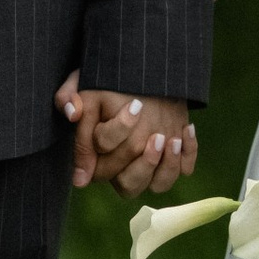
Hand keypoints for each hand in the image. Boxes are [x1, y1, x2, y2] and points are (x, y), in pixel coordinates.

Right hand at [55, 76, 197, 194]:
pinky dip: (188, 154)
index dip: (117, 135)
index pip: (102, 165)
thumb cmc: (107, 83)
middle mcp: (123, 166)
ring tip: (173, 140)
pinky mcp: (173, 157)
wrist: (140, 73)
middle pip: (129, 183)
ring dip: (167, 166)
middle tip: (154, 134)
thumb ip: (69, 97)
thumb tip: (72, 113)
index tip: (134, 108)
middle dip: (143, 160)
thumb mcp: (85, 85)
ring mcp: (150, 164)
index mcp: (98, 157)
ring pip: (158, 185)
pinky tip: (186, 129)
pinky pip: (184, 169)